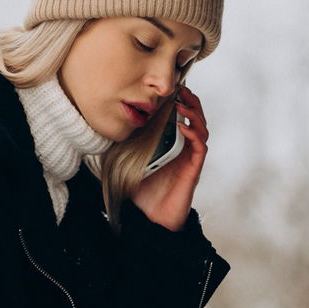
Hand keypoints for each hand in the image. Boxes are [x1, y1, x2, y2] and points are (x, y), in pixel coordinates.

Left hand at [129, 87, 207, 231]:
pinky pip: (200, 147)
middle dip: (192, 102)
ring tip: (182, 104)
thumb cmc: (142, 193)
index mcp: (171, 145)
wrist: (150, 219)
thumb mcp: (128, 162)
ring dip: (194, 114)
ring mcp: (190, 159)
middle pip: (196, 119)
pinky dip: (194, 134)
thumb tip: (107, 128)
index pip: (182, 118)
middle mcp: (184, 150)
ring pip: (202, 130)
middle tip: (182, 89)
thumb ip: (124, 146)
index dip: (181, 102)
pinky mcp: (193, 170)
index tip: (172, 88)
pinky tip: (183, 126)